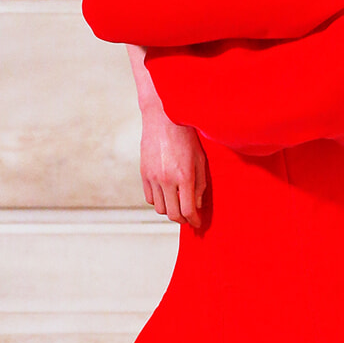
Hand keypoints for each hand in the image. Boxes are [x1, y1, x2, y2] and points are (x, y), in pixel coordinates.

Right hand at [139, 98, 208, 228]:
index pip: (188, 210)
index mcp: (184, 176)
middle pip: (173, 214)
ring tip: (178, 205)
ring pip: (159, 208)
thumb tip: (197, 205)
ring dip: (170, 211)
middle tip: (189, 218)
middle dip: (182, 220)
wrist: (164, 118)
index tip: (198, 224)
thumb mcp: (200, 160)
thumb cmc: (187, 137)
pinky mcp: (143, 173)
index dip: (194, 221)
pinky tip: (166, 195)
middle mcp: (167, 179)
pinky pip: (149, 198)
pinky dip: (158, 201)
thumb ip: (199, 185)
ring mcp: (153, 177)